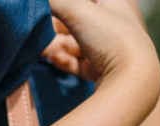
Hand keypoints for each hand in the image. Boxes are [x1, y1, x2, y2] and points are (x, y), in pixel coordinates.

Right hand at [45, 0, 159, 96]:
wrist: (131, 83)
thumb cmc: (110, 37)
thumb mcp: (77, 10)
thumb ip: (54, 1)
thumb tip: (29, 3)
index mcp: (111, 1)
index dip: (65, 4)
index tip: (47, 9)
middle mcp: (110, 23)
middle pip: (75, 21)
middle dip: (54, 26)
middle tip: (36, 30)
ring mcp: (106, 49)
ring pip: (75, 43)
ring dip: (55, 45)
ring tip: (40, 50)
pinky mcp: (100, 72)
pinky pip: (78, 64)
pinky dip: (64, 61)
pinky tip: (53, 60)